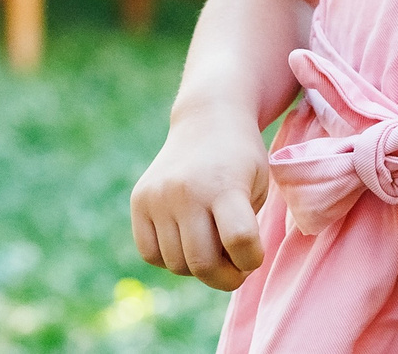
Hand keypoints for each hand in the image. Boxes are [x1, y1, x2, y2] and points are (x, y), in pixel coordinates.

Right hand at [131, 113, 271, 290]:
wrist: (206, 120)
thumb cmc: (241, 160)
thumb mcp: (258, 186)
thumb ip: (244, 230)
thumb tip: (219, 273)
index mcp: (224, 185)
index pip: (239, 241)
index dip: (251, 260)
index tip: (254, 254)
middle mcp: (186, 191)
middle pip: (203, 263)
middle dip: (225, 277)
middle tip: (235, 266)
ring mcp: (158, 196)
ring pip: (176, 264)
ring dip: (197, 268)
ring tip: (212, 246)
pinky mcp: (139, 201)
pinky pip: (150, 254)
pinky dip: (170, 257)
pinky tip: (186, 239)